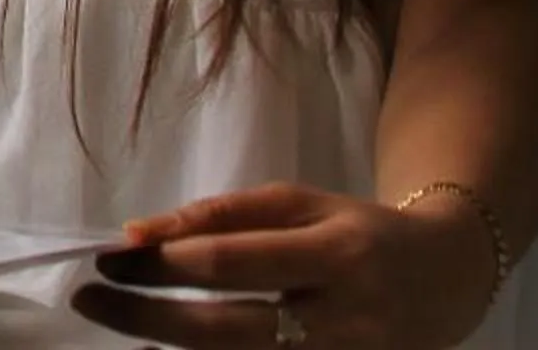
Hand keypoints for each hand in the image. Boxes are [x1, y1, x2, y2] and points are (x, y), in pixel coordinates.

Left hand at [71, 182, 498, 348]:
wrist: (448, 281)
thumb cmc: (357, 232)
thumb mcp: (299, 203)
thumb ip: (223, 216)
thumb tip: (140, 234)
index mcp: (336, 255)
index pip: (231, 264)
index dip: (161, 264)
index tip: (107, 257)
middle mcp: (344, 319)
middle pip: (225, 331)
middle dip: (145, 318)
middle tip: (89, 301)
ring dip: (170, 349)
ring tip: (122, 324)